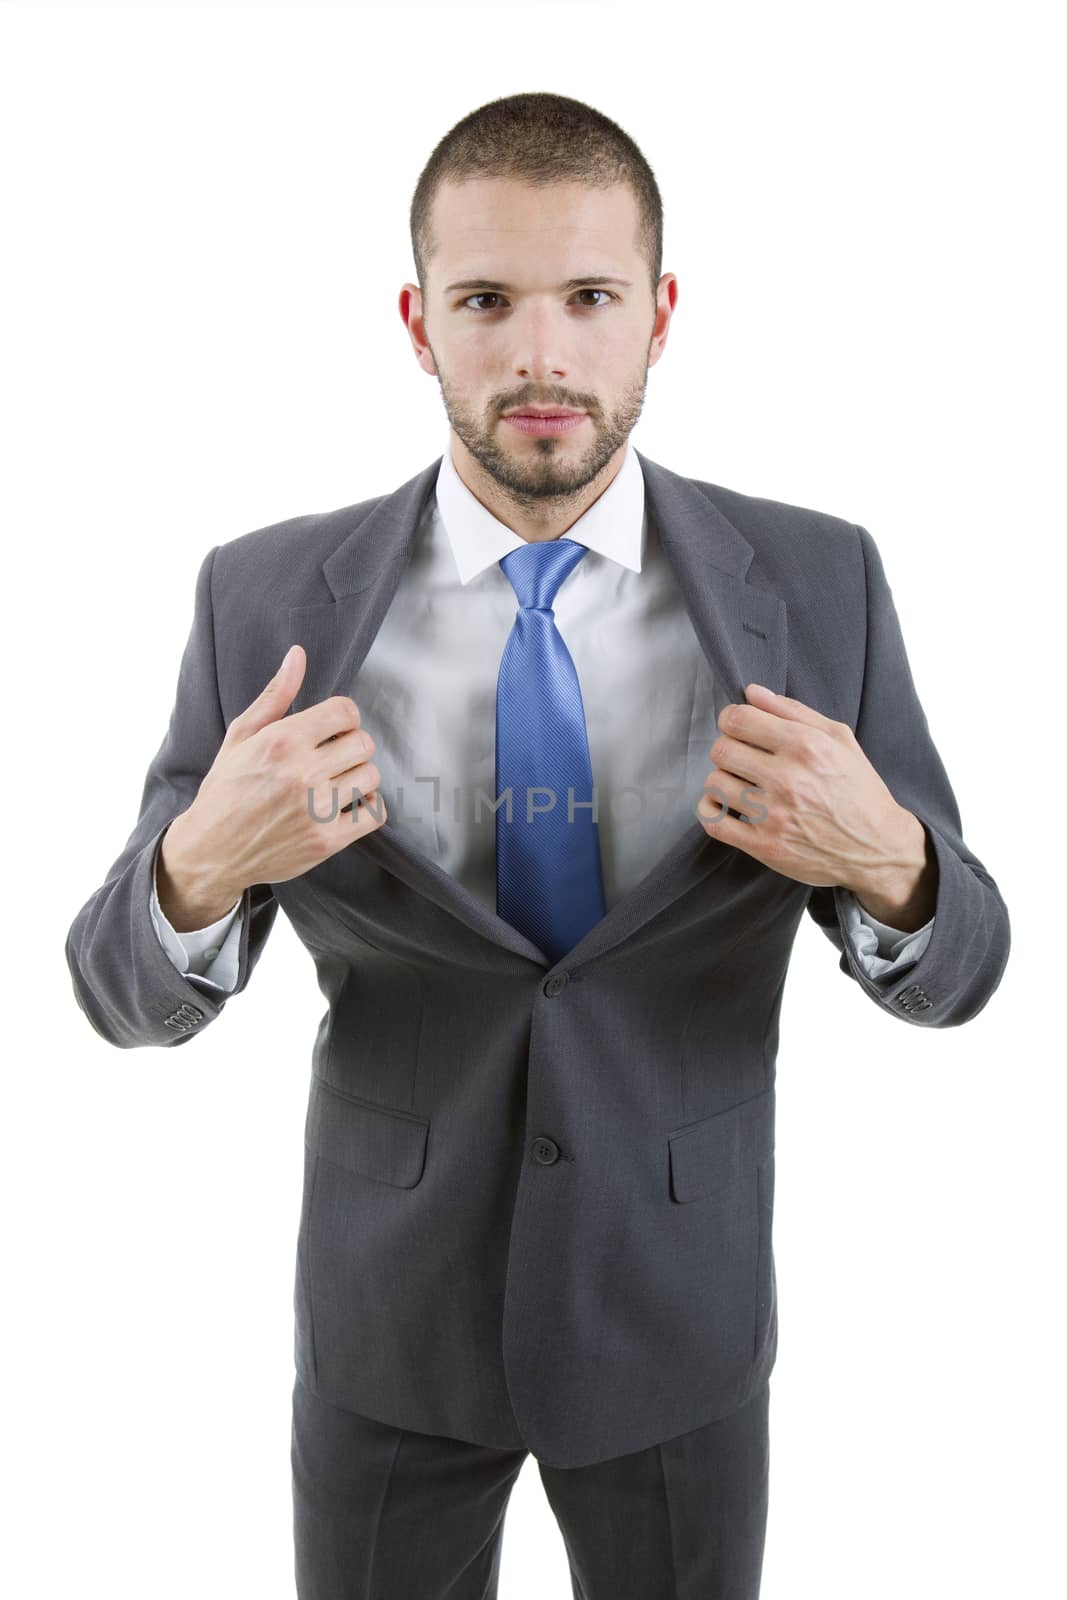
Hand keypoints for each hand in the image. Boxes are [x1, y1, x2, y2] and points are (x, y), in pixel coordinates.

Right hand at [162, 644, 387, 904]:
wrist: (210, 850)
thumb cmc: (226, 789)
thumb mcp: (241, 736)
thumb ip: (275, 695)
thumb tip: (298, 655)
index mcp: (281, 741)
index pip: (345, 711)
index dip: (343, 717)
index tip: (331, 729)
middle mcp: (301, 773)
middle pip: (363, 742)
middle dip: (351, 745)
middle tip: (333, 757)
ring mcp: (316, 810)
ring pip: (371, 775)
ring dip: (359, 775)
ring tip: (337, 781)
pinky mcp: (326, 841)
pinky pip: (374, 813)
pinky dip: (369, 806)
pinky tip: (350, 803)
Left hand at [695, 683, 928, 905]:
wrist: (878, 848)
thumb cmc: (859, 789)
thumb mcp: (839, 739)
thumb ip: (793, 710)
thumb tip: (751, 692)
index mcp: (806, 746)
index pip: (738, 719)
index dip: (730, 719)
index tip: (737, 726)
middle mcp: (788, 779)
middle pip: (721, 750)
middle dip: (727, 748)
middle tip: (742, 757)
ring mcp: (774, 815)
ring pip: (714, 783)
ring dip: (722, 779)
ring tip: (740, 782)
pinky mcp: (765, 846)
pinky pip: (712, 821)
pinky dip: (710, 809)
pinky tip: (725, 804)